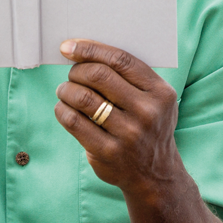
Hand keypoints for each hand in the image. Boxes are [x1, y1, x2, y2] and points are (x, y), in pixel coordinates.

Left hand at [55, 39, 181, 197]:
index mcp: (160, 93)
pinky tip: (63, 108)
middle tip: (71, 74)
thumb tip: (87, 52)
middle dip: (77, 71)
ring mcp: (128, 134)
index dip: (90, 49)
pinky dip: (62, 110)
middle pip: (99, 76)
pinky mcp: (107, 152)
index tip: (69, 47)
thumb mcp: (156, 100)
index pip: (120, 60)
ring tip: (64, 91)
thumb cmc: (149, 126)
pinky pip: (74, 122)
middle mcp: (147, 112)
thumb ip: (132, 78)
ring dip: (66, 89)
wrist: (156, 175)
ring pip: (83, 98)